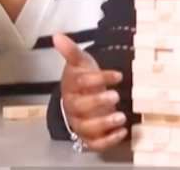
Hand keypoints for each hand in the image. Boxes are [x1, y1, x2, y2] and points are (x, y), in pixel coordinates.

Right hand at [53, 33, 126, 150]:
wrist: (82, 98)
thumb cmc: (83, 79)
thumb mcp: (80, 63)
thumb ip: (71, 51)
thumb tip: (57, 35)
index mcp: (71, 87)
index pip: (81, 83)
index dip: (98, 78)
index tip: (118, 75)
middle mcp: (73, 107)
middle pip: (80, 107)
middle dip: (98, 102)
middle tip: (115, 96)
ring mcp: (80, 123)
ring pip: (86, 127)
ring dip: (104, 124)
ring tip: (121, 117)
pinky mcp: (88, 137)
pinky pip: (95, 143)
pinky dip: (108, 141)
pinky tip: (122, 133)